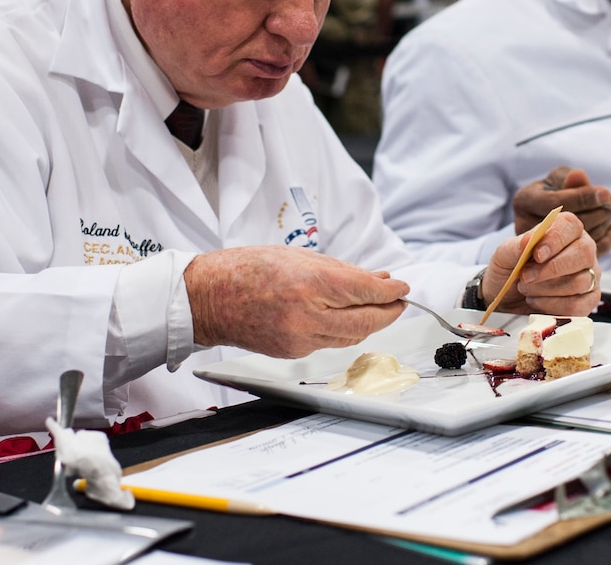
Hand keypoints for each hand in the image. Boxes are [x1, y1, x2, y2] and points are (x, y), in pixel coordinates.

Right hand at [185, 247, 408, 357]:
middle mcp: (307, 316)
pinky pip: (330, 343)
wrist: (208, 299)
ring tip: (378, 306)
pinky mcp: (293, 353)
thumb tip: (377, 279)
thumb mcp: (298, 257)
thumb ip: (341, 270)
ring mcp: (300, 339)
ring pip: (351, 336)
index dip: (391, 291)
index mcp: (309, 284)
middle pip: (366, 322)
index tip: (403, 287)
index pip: (365, 292)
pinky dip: (344, 329)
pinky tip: (347, 317)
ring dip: (370, 322)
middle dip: (389, 312)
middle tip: (400, 301)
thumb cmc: (247, 269)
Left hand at [481, 211, 599, 316]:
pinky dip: (553, 306)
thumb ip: (515, 247)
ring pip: (580, 282)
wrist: (508, 296)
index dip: (555, 240)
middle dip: (552, 269)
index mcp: (566, 229)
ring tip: (526, 289)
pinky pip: (578, 305)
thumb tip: (528, 240)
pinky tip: (537, 301)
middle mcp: (583, 249)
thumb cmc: (511, 269)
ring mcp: (590, 275)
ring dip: (547, 289)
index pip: (570, 226)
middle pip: (583, 254)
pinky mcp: (589, 300)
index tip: (537, 255)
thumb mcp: (504, 255)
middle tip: (526, 277)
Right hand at [514, 166, 610, 256]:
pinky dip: (605, 241)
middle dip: (597, 212)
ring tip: (609, 210)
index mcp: (525, 201)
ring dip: (602, 225)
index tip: (605, 193)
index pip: (556, 203)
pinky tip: (609, 229)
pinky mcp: (557, 265)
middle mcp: (527, 227)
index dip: (583, 198)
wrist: (541, 224)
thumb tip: (579, 176)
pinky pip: (589, 257)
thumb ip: (566, 178)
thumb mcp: (554, 180)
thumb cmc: (549, 195)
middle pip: (570, 227)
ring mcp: (539, 250)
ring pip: (581, 243)